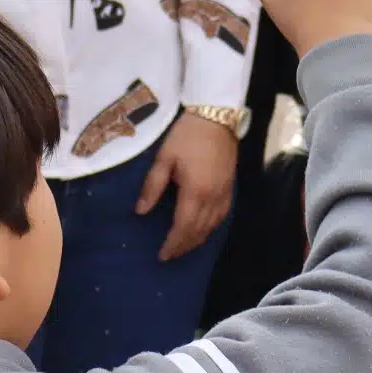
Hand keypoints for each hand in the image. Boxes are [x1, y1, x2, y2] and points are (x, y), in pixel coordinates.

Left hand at [139, 112, 236, 260]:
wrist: (216, 117)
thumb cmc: (186, 135)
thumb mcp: (164, 158)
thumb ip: (152, 186)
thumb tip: (141, 212)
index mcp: (195, 192)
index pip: (183, 227)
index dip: (172, 243)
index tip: (162, 255)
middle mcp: (212, 198)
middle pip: (199, 231)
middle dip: (184, 246)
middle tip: (170, 256)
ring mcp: (225, 193)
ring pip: (212, 226)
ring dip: (197, 240)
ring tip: (183, 247)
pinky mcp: (230, 187)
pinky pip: (222, 216)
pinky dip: (211, 228)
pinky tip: (203, 230)